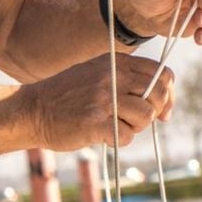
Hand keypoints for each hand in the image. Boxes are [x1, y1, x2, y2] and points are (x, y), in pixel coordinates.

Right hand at [21, 54, 174, 149]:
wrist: (33, 109)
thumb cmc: (68, 95)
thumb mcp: (98, 72)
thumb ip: (127, 78)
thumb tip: (163, 101)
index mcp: (117, 61)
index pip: (162, 74)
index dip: (168, 94)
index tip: (162, 110)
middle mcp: (113, 75)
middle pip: (158, 95)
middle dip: (154, 113)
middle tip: (136, 121)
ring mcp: (105, 98)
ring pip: (146, 116)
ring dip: (136, 127)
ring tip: (117, 127)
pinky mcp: (96, 121)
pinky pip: (127, 135)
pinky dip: (120, 140)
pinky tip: (105, 136)